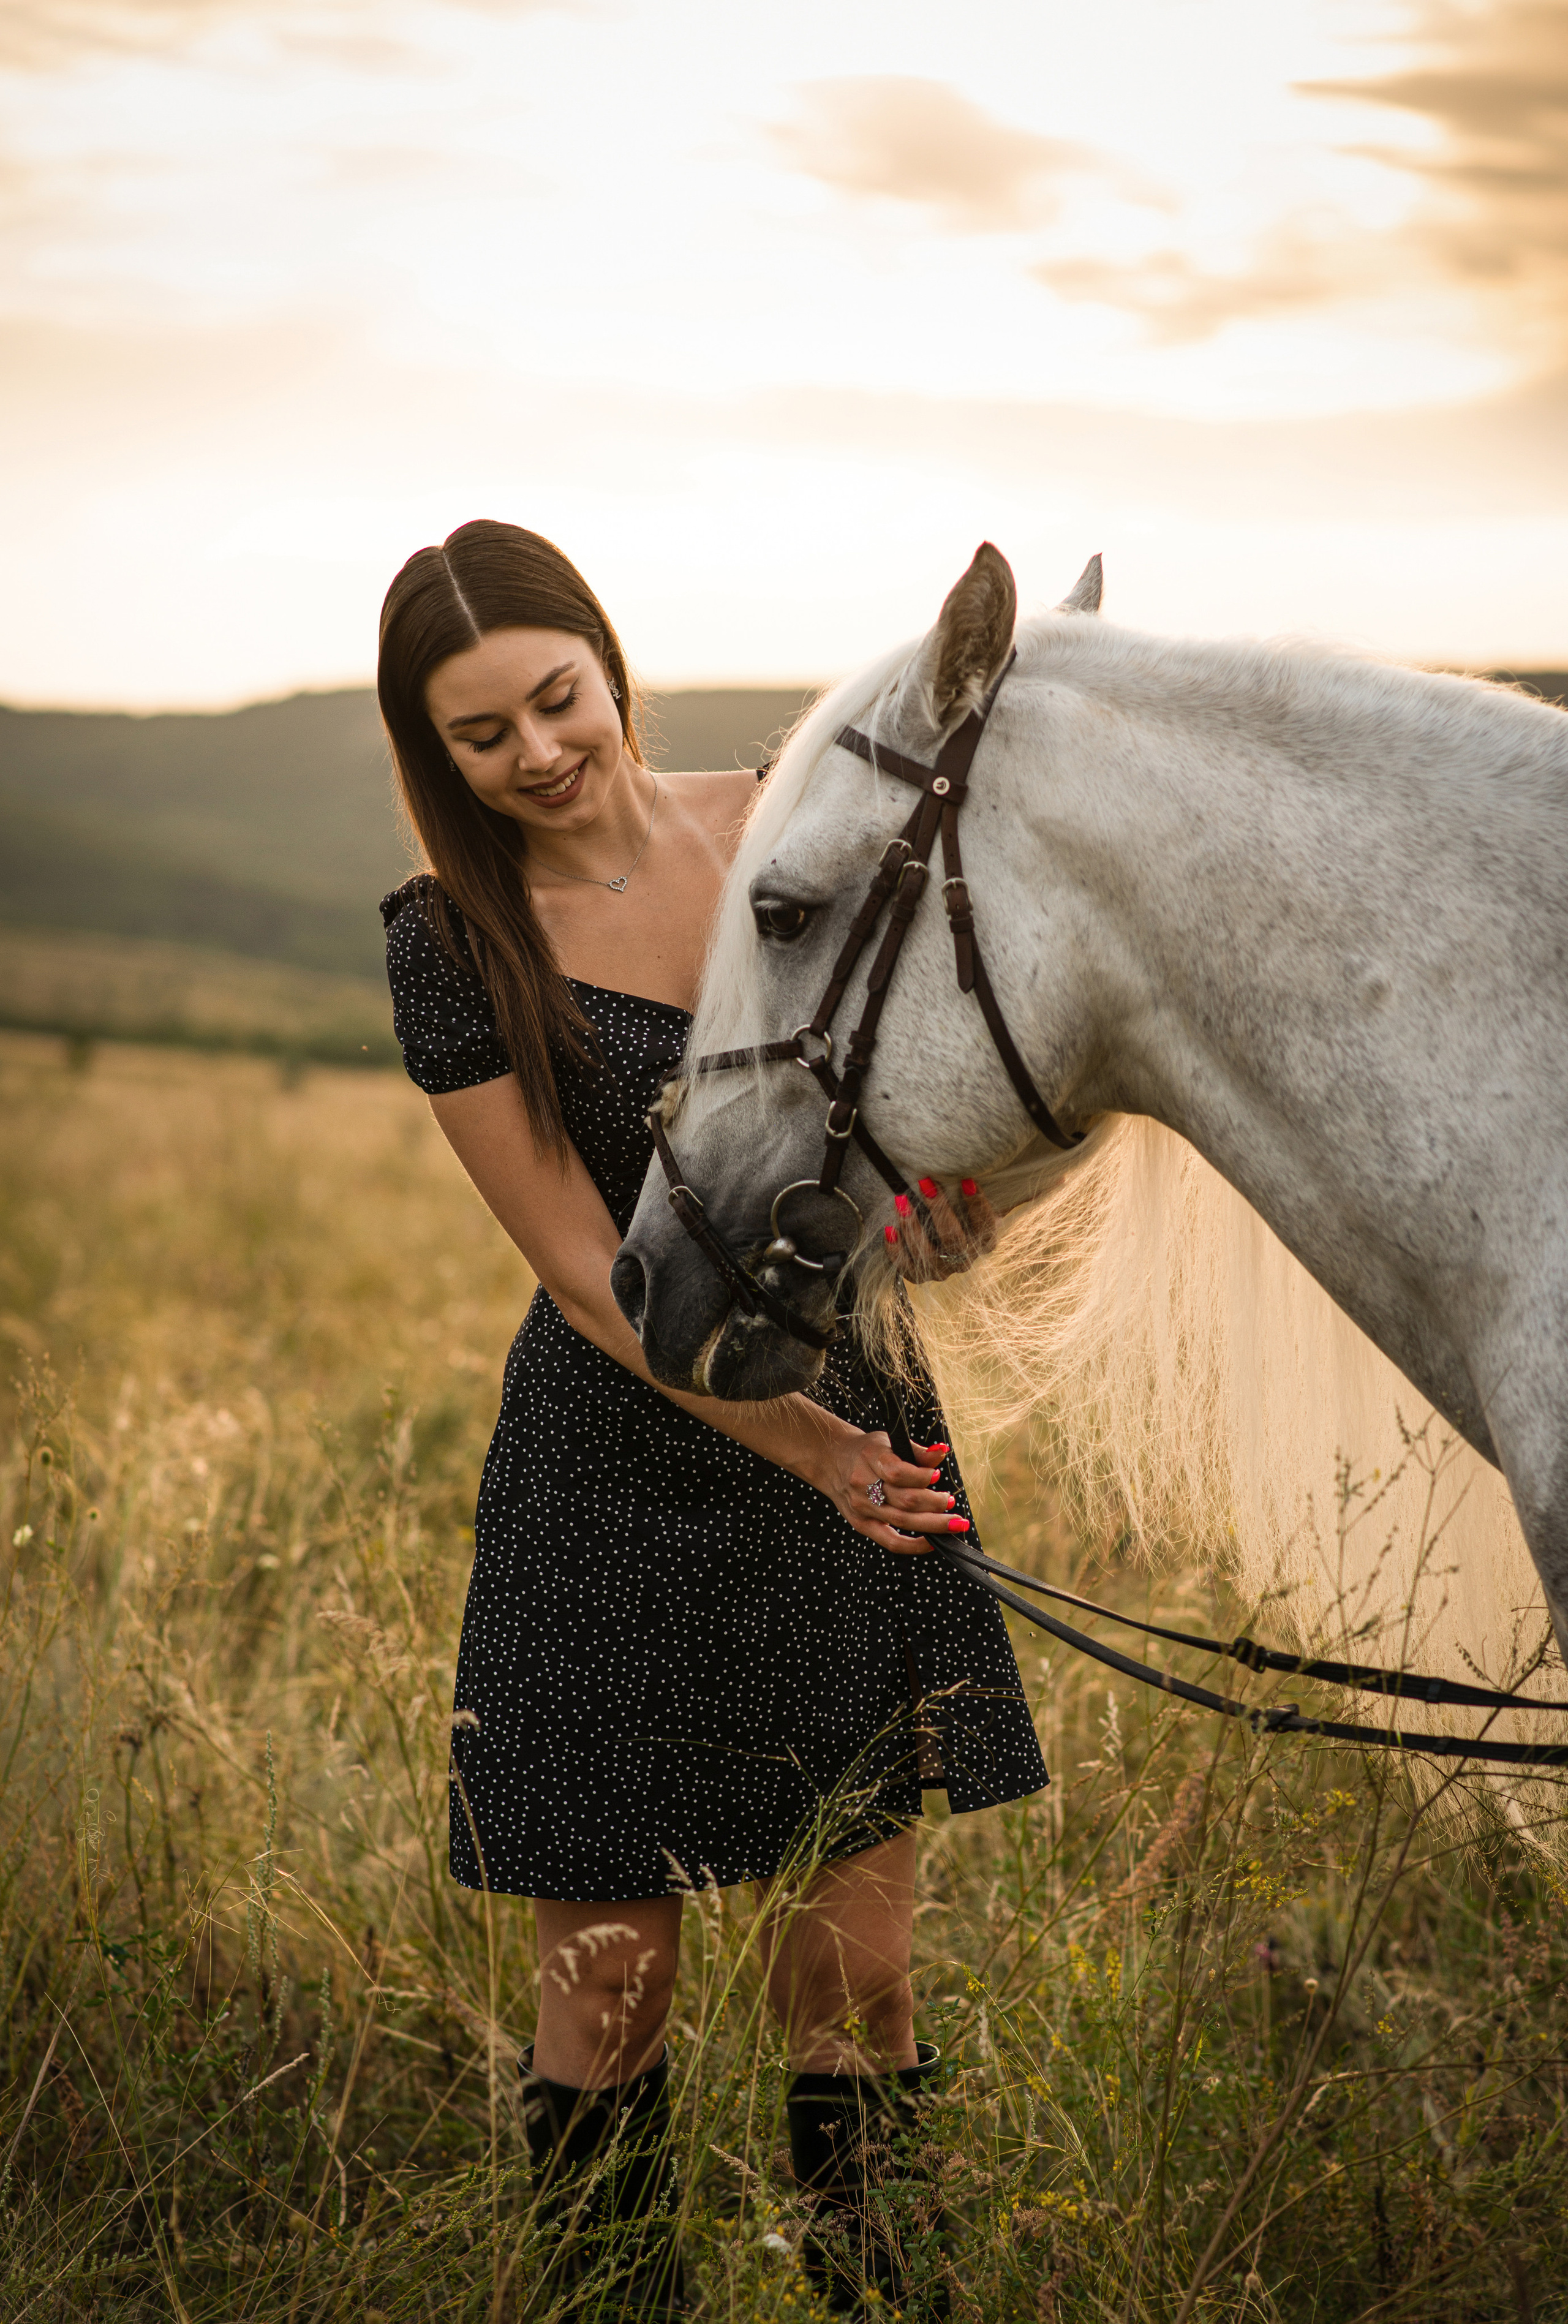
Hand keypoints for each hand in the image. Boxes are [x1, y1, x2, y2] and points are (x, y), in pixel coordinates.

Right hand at [813, 1426, 968, 1555]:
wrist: (832, 1460)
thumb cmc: (866, 1450)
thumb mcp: (889, 1441)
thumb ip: (917, 1451)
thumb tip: (941, 1454)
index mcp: (871, 1458)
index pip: (899, 1473)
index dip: (923, 1477)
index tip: (937, 1475)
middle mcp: (864, 1484)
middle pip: (905, 1500)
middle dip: (935, 1504)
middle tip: (950, 1501)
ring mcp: (862, 1507)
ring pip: (903, 1521)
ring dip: (933, 1524)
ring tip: (952, 1521)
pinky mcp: (862, 1524)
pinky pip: (890, 1541)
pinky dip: (914, 1545)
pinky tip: (933, 1543)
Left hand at [885, 1177, 998, 1281]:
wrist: (940, 1231)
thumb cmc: (959, 1206)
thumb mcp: (972, 1197)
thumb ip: (977, 1186)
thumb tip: (977, 1166)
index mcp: (985, 1240)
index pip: (985, 1223)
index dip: (977, 1204)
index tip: (966, 1180)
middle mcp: (966, 1259)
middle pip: (953, 1239)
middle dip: (938, 1210)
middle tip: (925, 1183)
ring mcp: (943, 1270)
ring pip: (927, 1255)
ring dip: (912, 1226)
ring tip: (901, 1200)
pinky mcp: (921, 1275)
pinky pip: (907, 1268)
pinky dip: (896, 1251)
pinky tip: (889, 1230)